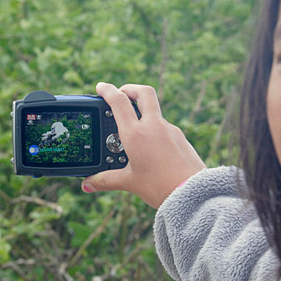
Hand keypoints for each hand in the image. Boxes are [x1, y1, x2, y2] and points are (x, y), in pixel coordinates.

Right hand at [81, 82, 205, 208]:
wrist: (193, 194)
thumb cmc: (160, 187)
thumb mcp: (129, 183)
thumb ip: (106, 181)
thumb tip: (87, 184)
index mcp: (136, 134)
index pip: (118, 101)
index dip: (107, 90)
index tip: (100, 87)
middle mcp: (154, 126)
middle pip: (143, 92)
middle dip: (130, 88)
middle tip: (120, 93)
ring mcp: (170, 130)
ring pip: (154, 111)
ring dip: (142, 113)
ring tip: (132, 130)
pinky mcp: (180, 138)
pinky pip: (164, 127)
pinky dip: (154, 130)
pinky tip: (150, 147)